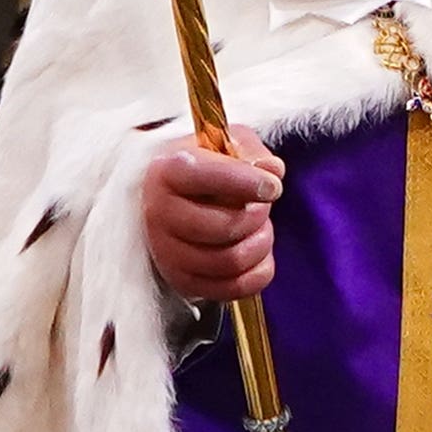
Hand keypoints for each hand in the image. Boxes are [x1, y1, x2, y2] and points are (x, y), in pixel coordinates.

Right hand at [141, 124, 280, 302]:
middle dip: (257, 216)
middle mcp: (159, 212)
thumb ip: (251, 151)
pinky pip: (234, 288)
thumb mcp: (226, 143)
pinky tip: (257, 252)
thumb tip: (272, 171)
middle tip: (261, 206)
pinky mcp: (182, 280)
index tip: (272, 187)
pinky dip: (258, 271)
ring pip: (232, 260)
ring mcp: (166, 251)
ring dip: (260, 243)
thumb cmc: (205, 167)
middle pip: (225, 226)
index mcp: (167, 170)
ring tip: (259, 227)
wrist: (173, 197)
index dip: (247, 183)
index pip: (208, 177)